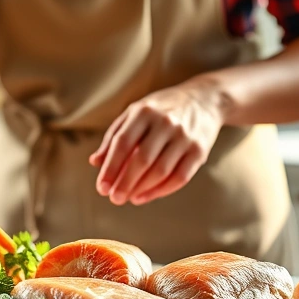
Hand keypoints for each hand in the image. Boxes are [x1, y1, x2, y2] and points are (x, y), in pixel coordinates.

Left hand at [89, 82, 223, 205]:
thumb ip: (114, 137)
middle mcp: (165, 123)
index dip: (111, 168)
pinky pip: (180, 177)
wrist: (203, 100)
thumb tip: (95, 162)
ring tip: (129, 198)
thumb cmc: (161, 110)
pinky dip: (161, 191)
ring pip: (161, 171)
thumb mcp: (134, 113)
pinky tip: (145, 196)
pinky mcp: (199, 150)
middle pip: (142, 160)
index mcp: (144, 112)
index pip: (123, 143)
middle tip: (114, 198)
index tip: (102, 187)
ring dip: (142, 189)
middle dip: (125, 183)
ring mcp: (184, 137)